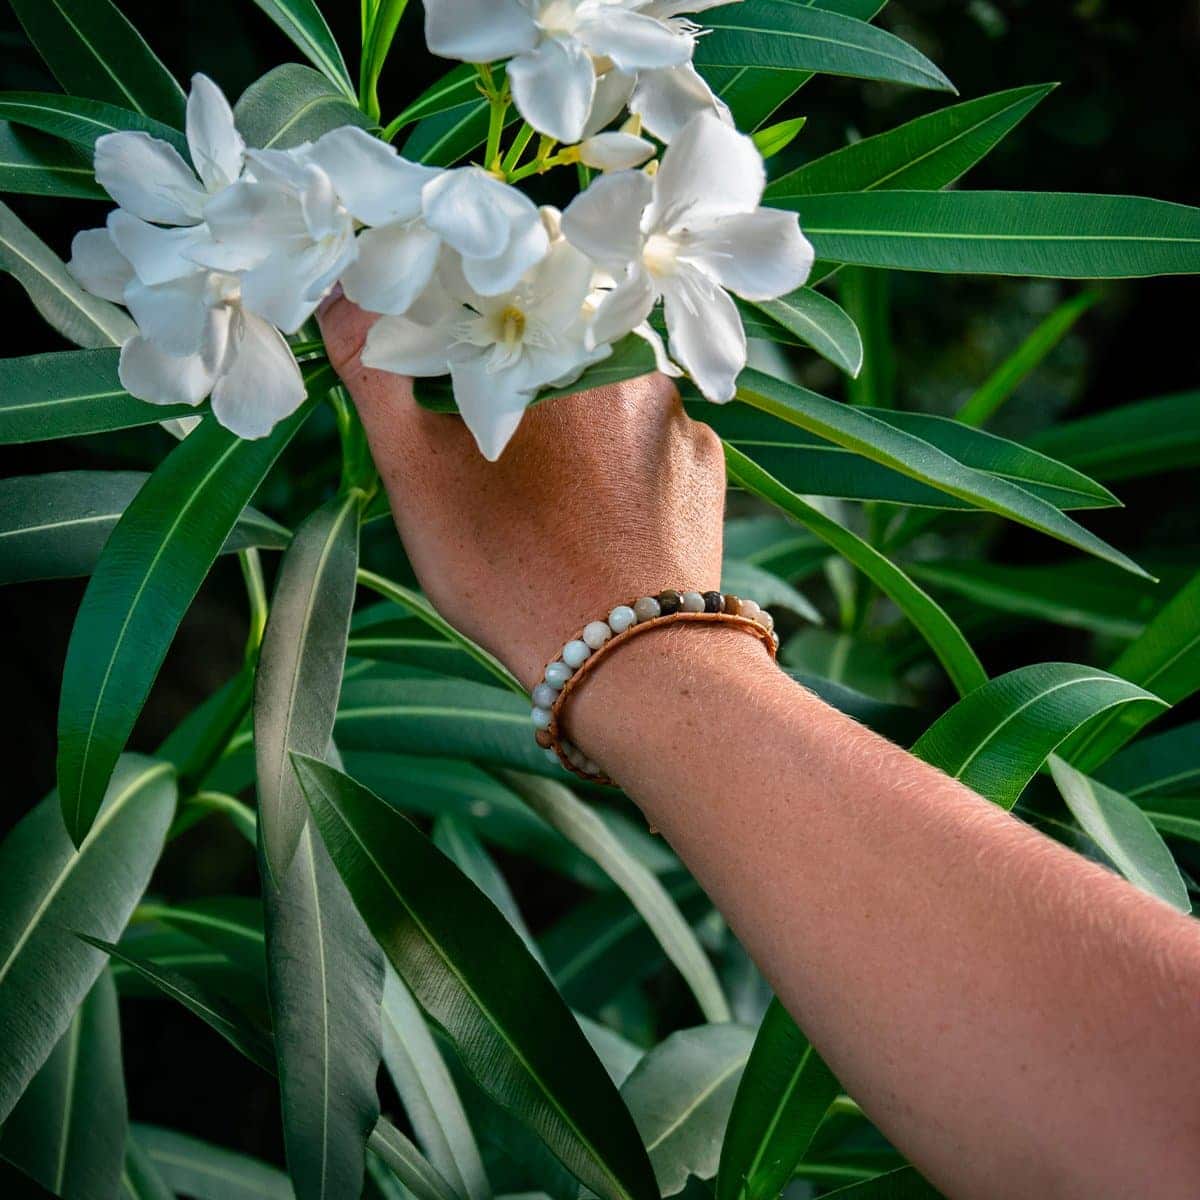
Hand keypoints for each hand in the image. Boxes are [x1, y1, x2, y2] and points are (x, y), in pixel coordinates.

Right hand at [318, 295, 727, 689]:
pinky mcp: (705, 470)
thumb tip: (341, 287)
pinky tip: (595, 513)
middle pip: (563, 339)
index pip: (514, 277)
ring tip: (543, 491)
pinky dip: (622, 464)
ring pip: (609, 393)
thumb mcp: (417, 470)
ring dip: (575, 421)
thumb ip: (376, 369)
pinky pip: (652, 443)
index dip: (472, 305)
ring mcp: (682, 417)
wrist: (628, 665)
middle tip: (487, 439)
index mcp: (564, 340)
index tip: (446, 349)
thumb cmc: (511, 568)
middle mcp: (639, 362)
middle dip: (522, 373)